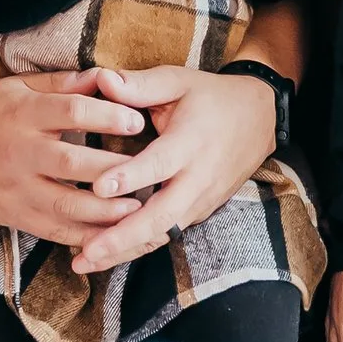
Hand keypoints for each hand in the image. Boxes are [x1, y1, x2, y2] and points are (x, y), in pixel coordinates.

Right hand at [0, 69, 147, 238]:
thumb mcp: (15, 88)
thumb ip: (62, 84)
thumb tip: (107, 75)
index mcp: (23, 113)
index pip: (72, 112)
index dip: (108, 118)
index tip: (138, 122)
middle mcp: (20, 152)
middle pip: (74, 164)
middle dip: (116, 170)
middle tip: (153, 171)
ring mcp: (16, 189)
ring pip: (67, 204)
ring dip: (106, 210)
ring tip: (139, 208)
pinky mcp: (14, 216)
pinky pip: (53, 230)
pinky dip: (84, 236)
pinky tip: (111, 235)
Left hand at [65, 62, 277, 272]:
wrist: (258, 119)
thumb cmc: (210, 97)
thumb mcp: (179, 81)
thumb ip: (140, 84)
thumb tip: (102, 78)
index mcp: (191, 142)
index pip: (160, 163)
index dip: (131, 177)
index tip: (99, 188)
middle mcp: (198, 178)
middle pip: (162, 216)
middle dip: (122, 236)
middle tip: (85, 252)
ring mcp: (200, 201)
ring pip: (162, 234)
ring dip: (124, 250)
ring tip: (84, 263)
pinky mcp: (198, 213)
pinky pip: (166, 234)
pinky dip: (136, 247)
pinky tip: (103, 255)